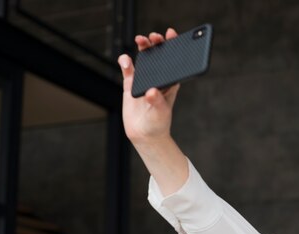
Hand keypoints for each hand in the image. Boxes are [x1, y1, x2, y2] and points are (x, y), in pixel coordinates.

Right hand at [118, 28, 179, 144]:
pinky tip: (125, 60)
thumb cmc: (159, 123)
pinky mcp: (131, 84)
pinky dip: (126, 62)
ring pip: (143, 58)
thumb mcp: (161, 113)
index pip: (173, 60)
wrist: (145, 134)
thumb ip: (156, 102)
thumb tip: (151, 91)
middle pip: (158, 55)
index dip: (173, 45)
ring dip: (142, 47)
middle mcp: (158, 78)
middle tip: (153, 37)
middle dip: (156, 43)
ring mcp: (144, 79)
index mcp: (170, 82)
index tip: (171, 34)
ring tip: (141, 40)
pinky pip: (128, 69)